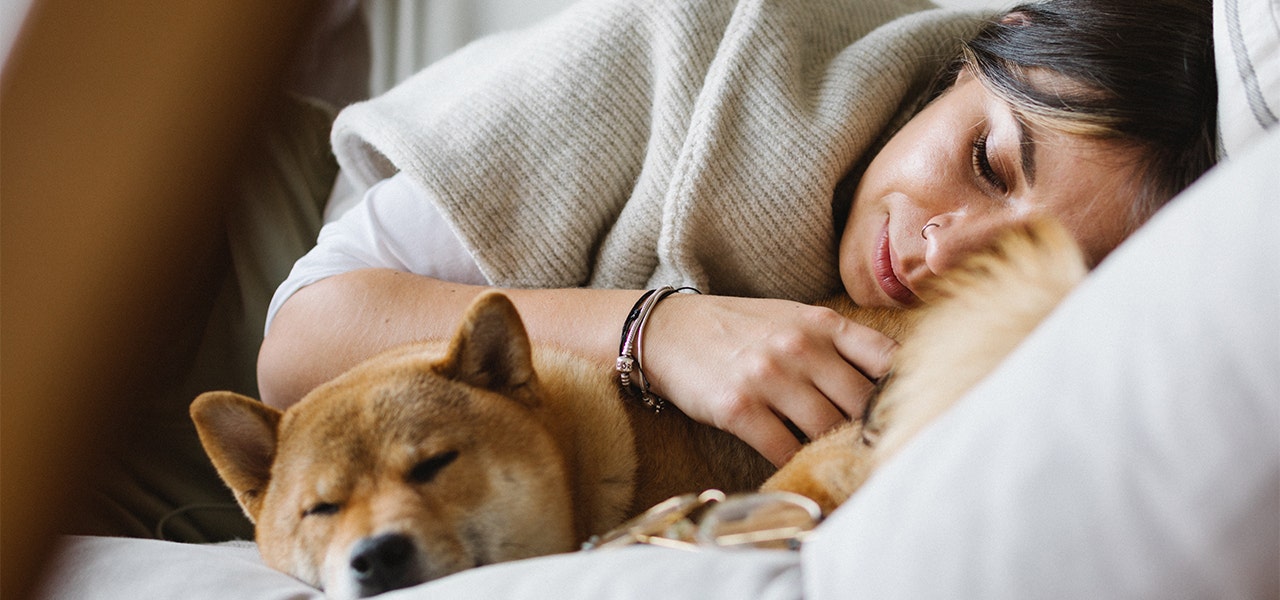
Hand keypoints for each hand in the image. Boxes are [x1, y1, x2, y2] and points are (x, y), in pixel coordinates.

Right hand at [640, 294, 896, 465]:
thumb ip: (837, 344)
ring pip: (826, 430)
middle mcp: (800, 348)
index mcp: (821, 324)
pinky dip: (797, 464)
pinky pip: (784, 449)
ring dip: (835, 452)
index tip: (910, 414)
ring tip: (842, 465)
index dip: (906, 390)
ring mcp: (769, 378)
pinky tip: (801, 467)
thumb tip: (889, 381)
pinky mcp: (739, 409)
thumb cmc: (736, 329)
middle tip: (879, 453)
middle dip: (871, 432)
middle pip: (861, 403)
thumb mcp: (792, 319)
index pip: (887, 358)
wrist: (666, 331)